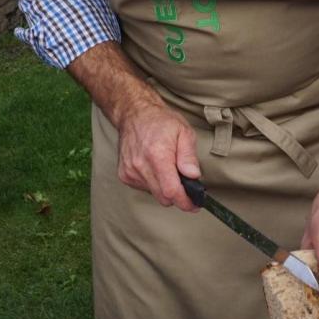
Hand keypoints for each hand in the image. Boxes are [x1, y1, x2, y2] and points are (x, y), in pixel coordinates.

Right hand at [116, 95, 200, 209]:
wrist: (134, 114)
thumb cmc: (161, 121)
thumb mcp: (184, 132)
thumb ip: (189, 156)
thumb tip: (193, 175)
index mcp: (157, 155)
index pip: (171, 191)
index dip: (185, 202)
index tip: (194, 204)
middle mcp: (141, 165)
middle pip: (163, 197)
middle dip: (177, 195)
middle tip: (185, 185)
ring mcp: (130, 171)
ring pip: (154, 194)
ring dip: (164, 188)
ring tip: (167, 168)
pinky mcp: (124, 175)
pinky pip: (144, 189)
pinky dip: (153, 183)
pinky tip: (154, 168)